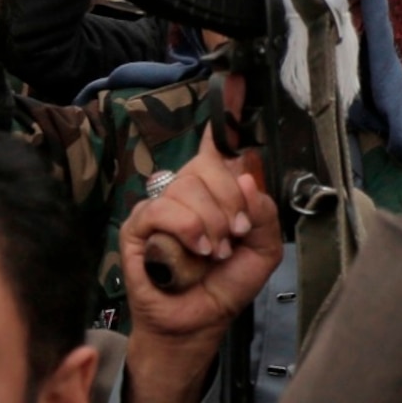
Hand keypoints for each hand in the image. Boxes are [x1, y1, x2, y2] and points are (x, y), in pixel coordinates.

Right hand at [116, 139, 282, 402]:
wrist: (199, 321)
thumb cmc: (225, 283)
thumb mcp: (263, 248)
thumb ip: (264, 213)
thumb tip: (249, 179)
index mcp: (218, 189)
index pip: (218, 144)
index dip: (225, 113)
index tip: (234, 81)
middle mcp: (188, 190)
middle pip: (209, 165)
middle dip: (232, 202)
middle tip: (236, 234)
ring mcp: (160, 206)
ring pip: (188, 187)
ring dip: (211, 223)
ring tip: (215, 251)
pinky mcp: (137, 227)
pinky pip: (162, 209)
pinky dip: (186, 228)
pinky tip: (198, 249)